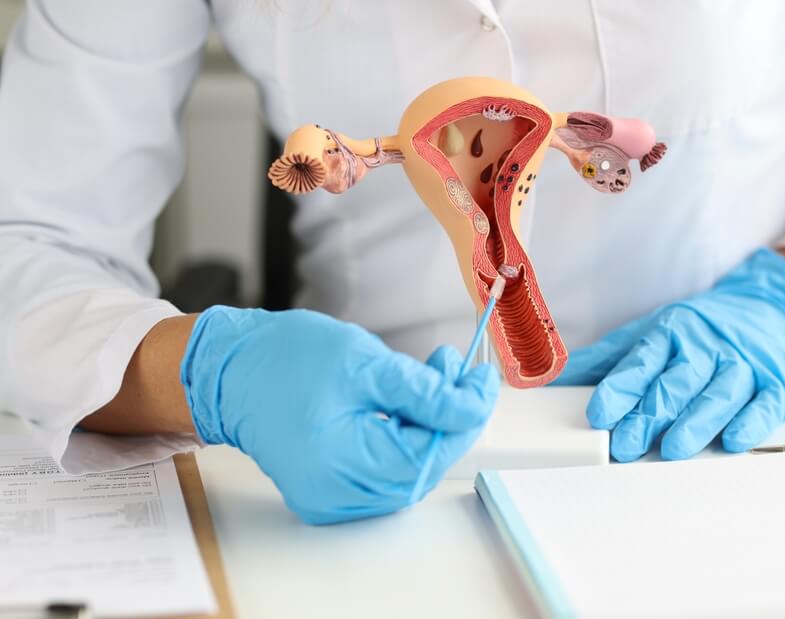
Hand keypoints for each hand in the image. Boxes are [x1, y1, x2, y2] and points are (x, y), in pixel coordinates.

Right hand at [180, 306, 498, 523]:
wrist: (229, 369)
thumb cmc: (284, 359)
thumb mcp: (366, 363)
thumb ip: (425, 392)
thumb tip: (471, 406)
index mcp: (340, 465)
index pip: (427, 453)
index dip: (463, 417)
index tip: (482, 380)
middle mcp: (335, 495)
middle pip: (420, 466)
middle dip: (449, 417)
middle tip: (459, 370)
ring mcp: (331, 497)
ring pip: (407, 468)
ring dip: (430, 423)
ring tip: (435, 374)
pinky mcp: (331, 487)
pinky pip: (384, 469)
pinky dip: (405, 435)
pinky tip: (410, 400)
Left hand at [554, 248, 784, 460]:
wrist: (776, 308)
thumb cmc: (703, 329)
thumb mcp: (652, 332)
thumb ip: (608, 359)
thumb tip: (553, 379)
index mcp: (671, 333)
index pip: (641, 362)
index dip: (619, 388)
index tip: (598, 413)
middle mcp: (706, 346)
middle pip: (676, 382)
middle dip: (650, 414)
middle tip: (625, 444)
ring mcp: (743, 364)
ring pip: (718, 393)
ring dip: (695, 422)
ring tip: (672, 449)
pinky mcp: (777, 383)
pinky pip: (765, 404)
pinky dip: (750, 423)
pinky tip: (734, 439)